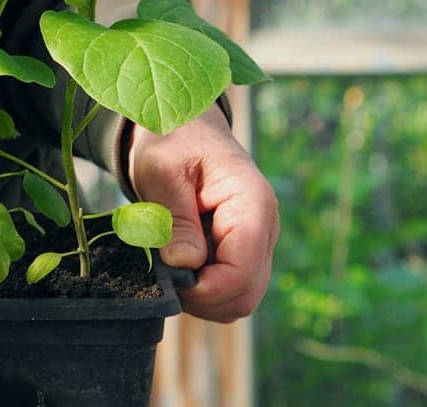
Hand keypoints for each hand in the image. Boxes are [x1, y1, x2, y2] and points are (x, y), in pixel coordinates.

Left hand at [127, 104, 278, 322]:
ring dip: (203, 298)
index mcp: (251, 204)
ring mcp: (257, 242)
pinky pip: (230, 289)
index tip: (169, 280)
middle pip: (246, 295)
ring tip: (169, 270)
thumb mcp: (163, 171)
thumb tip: (186, 265)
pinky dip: (203, 291)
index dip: (205, 289)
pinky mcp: (242, 250)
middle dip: (203, 298)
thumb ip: (176, 218)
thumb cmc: (172, 141)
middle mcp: (264, 228)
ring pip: (240, 298)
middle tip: (164, 279)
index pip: (241, 272)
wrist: (183, 128)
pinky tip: (178, 268)